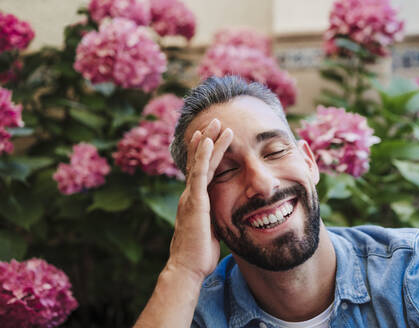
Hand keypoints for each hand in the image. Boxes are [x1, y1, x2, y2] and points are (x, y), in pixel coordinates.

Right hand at [166, 119, 232, 280]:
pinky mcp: (195, 201)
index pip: (201, 170)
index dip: (206, 152)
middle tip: (215, 121)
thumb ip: (213, 216)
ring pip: (200, 162)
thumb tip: (222, 214)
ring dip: (209, 141)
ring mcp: (191, 196)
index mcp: (195, 200)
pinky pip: (199, 174)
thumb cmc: (198, 253)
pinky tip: (208, 140)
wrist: (187, 268)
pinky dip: (203, 156)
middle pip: (200, 161)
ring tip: (217, 123)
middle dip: (207, 139)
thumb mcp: (210, 229)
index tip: (210, 136)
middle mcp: (191, 194)